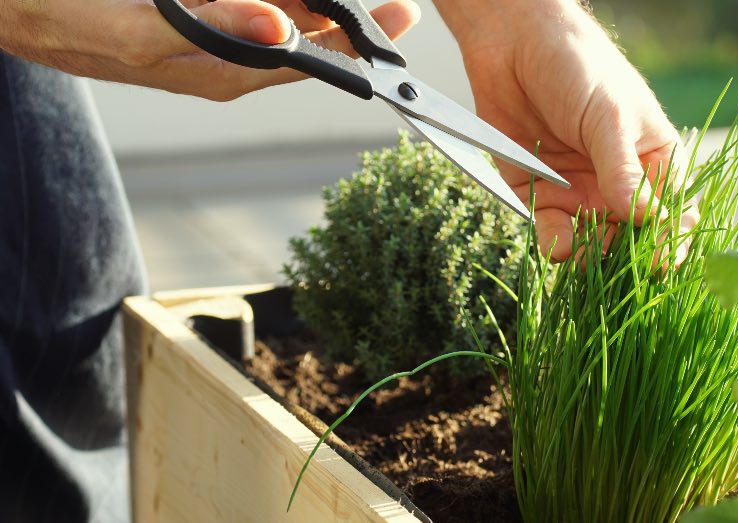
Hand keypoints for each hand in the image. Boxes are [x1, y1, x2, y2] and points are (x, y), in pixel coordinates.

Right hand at [0, 0, 419, 100]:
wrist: (19, 11)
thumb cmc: (70, 20)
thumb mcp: (142, 28)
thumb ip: (213, 25)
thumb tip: (281, 30)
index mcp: (223, 71)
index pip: (312, 62)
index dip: (360, 44)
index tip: (402, 20)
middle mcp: (226, 61)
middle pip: (307, 42)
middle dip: (352, 22)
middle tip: (401, 8)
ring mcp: (212, 44)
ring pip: (281, 23)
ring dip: (314, 9)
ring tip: (357, 7)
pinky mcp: (193, 22)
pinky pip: (249, 12)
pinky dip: (275, 6)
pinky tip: (291, 2)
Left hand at [434, 0, 696, 261]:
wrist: (513, 45)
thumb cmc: (578, 67)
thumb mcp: (608, 116)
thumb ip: (623, 170)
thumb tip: (646, 218)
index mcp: (654, 161)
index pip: (673, 212)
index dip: (671, 239)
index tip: (662, 259)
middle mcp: (620, 185)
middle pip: (633, 239)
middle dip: (627, 256)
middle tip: (617, 266)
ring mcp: (581, 193)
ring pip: (593, 244)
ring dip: (591, 255)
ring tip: (584, 255)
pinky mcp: (539, 196)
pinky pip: (551, 232)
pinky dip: (555, 244)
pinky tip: (558, 246)